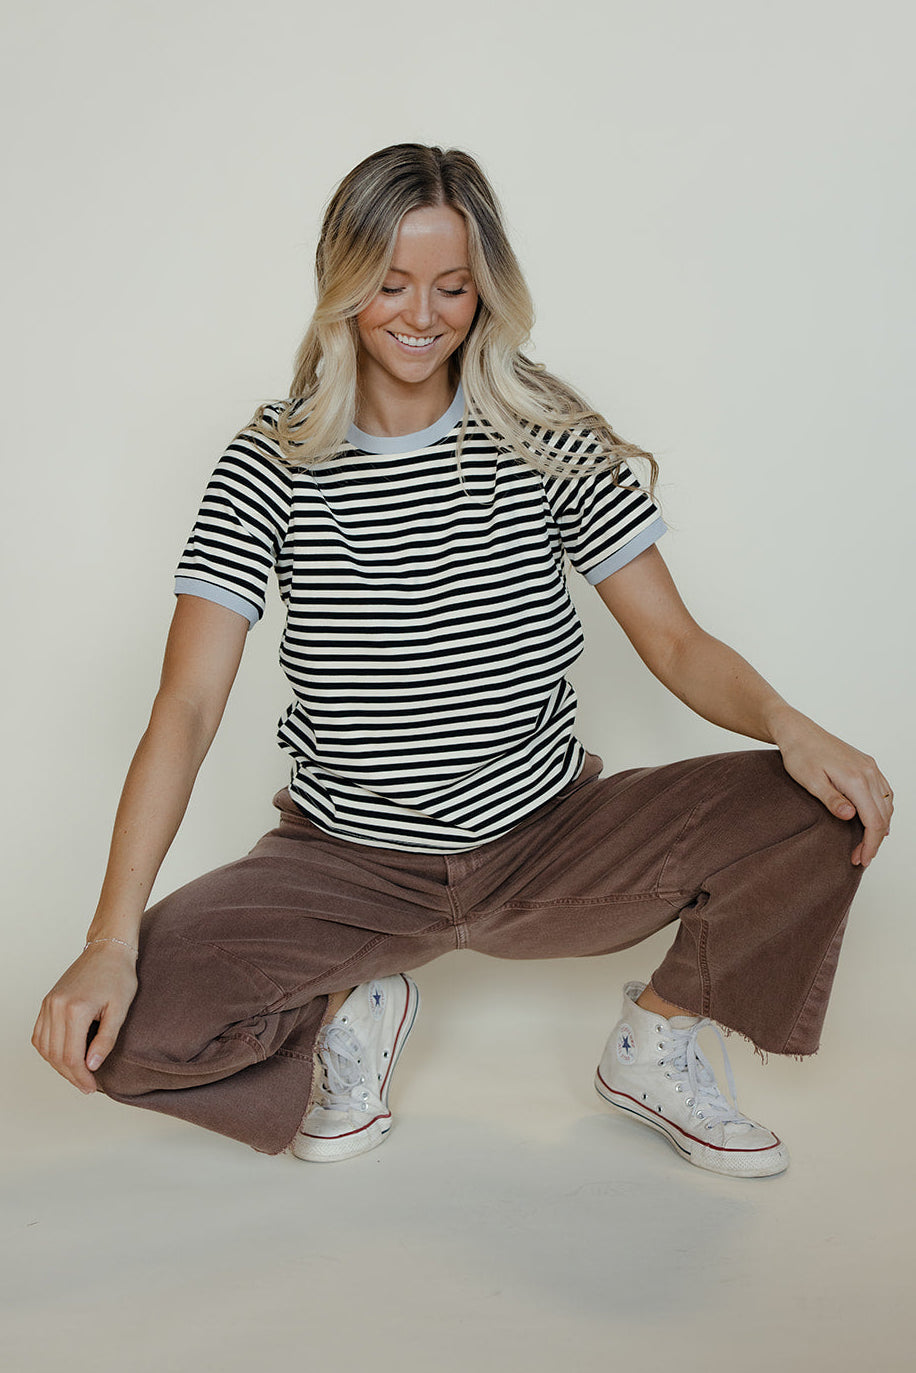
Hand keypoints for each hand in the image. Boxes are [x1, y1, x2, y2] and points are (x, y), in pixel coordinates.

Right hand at [32, 942, 138, 1093]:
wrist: (107, 949)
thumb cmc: (118, 975)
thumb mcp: (120, 1009)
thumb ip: (106, 1039)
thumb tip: (92, 1066)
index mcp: (75, 1009)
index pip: (72, 1057)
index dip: (81, 1077)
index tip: (92, 1087)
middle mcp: (56, 1007)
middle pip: (56, 1056)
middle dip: (71, 1076)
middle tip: (87, 1086)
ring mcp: (48, 1003)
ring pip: (44, 1048)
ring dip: (58, 1066)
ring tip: (77, 1074)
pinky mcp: (47, 1001)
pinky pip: (39, 1034)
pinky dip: (48, 1050)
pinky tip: (63, 1057)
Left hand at [771, 711, 892, 866]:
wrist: (798, 731)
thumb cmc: (799, 755)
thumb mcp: (810, 781)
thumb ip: (832, 800)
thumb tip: (851, 816)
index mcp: (856, 779)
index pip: (874, 821)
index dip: (870, 844)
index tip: (862, 860)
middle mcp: (869, 772)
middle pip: (883, 815)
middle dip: (874, 840)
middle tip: (860, 857)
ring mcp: (870, 767)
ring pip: (887, 804)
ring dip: (880, 826)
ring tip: (866, 843)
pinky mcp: (867, 764)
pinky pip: (884, 791)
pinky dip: (883, 809)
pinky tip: (874, 819)